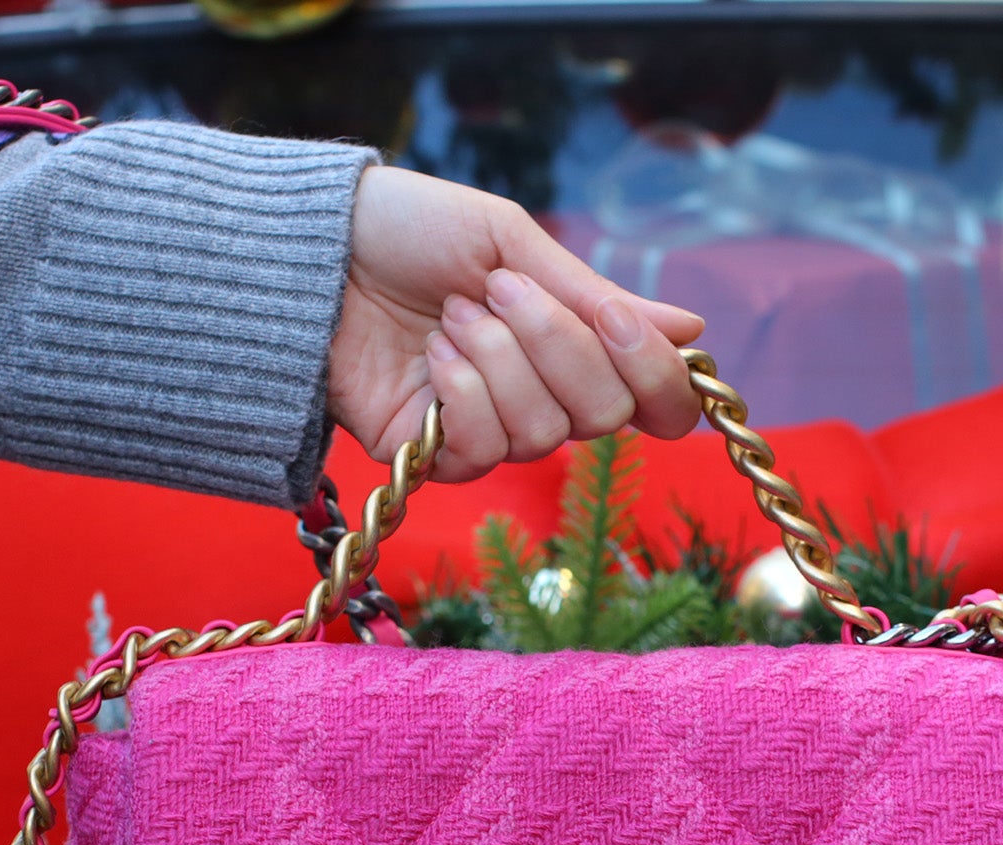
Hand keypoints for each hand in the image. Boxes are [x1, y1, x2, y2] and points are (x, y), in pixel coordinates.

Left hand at [332, 166, 707, 482]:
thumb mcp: (510, 243)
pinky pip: (485, 453)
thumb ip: (594, 295)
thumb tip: (691, 331)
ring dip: (498, 362)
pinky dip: (463, 396)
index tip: (615, 317)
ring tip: (450, 317)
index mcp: (569, 340)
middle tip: (497, 291)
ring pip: (544, 434)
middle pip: (605, 417)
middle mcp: (540, 393)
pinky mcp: (435, 456)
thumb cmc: (409, 231)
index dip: (655, 372)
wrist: (311, 249)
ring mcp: (489, 428)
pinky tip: (432, 358)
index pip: (654, 398)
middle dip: (558, 347)